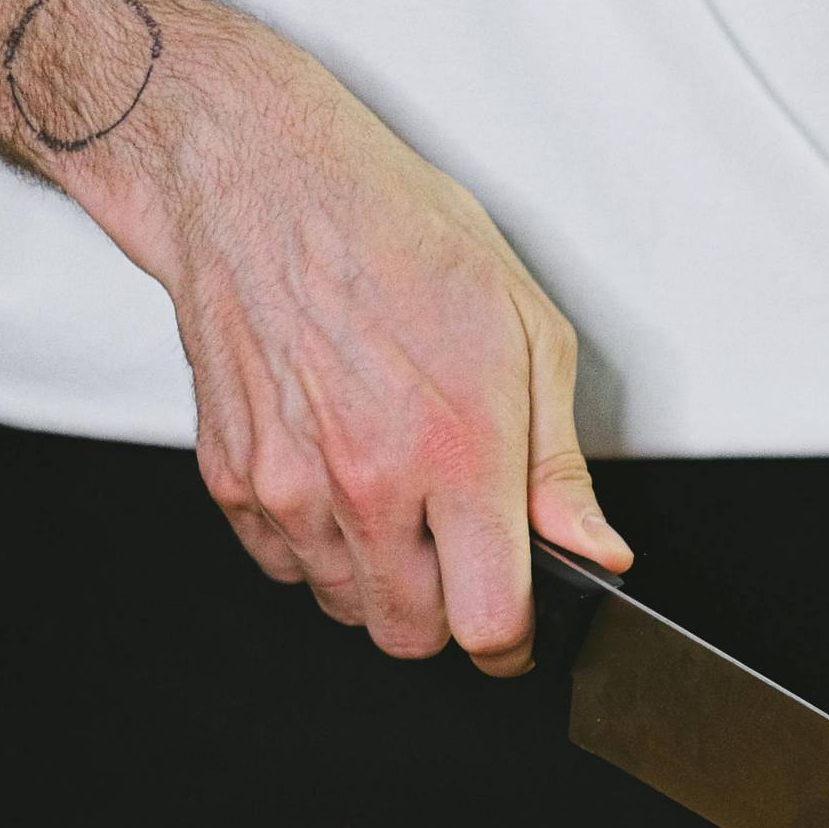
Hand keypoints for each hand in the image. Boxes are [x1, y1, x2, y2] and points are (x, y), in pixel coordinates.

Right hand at [131, 41, 632, 674]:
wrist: (264, 185)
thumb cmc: (399, 237)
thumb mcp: (530, 335)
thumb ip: (561, 468)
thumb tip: (596, 548)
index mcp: (457, 453)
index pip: (489, 622)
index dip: (515, 643)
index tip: (521, 627)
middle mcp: (368, 484)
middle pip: (412, 636)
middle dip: (450, 616)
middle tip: (466, 560)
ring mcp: (290, 486)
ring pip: (346, 607)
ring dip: (383, 583)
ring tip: (402, 502)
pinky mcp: (232, 478)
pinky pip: (284, 565)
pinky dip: (318, 548)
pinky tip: (344, 481)